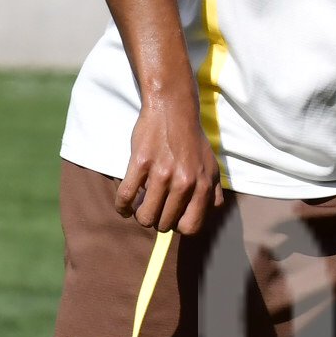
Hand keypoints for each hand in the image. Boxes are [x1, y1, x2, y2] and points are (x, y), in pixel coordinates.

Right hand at [120, 92, 226, 236]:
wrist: (173, 109)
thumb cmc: (192, 140)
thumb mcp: (211, 165)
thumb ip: (214, 191)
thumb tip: (210, 212)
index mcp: (203, 185)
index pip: (191, 226)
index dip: (179, 227)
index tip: (172, 218)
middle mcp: (184, 183)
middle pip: (164, 224)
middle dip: (158, 220)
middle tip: (154, 208)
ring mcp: (161, 173)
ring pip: (145, 216)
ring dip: (140, 216)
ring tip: (140, 207)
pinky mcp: (140, 164)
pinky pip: (126, 197)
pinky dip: (122, 207)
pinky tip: (124, 206)